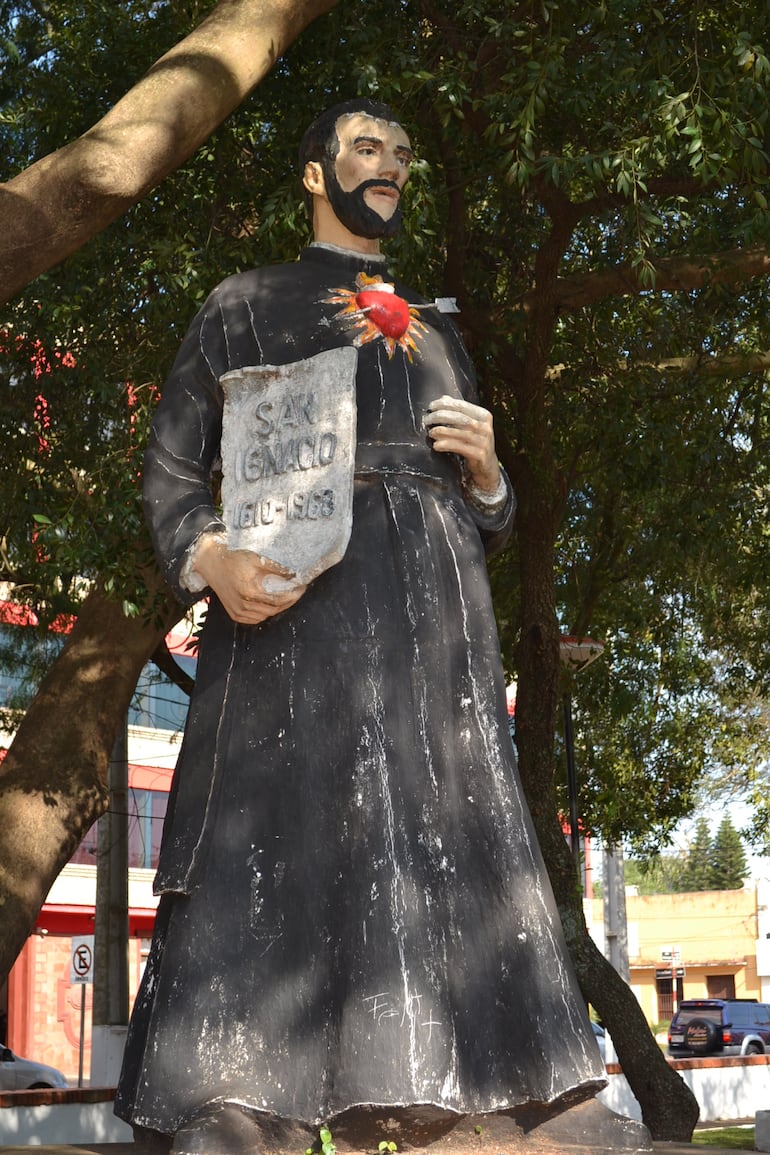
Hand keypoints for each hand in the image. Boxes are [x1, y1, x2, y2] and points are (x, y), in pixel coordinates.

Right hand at [192, 535, 306, 624]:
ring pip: (267, 614)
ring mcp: (238, 611)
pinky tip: (270, 602)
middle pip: (275, 608)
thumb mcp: (256, 557)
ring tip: (286, 594)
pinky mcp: (235, 614)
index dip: (294, 593)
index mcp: (250, 590)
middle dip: (289, 600)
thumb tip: (295, 573)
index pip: (280, 598)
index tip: (302, 585)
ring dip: (278, 606)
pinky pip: (256, 618)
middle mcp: (244, 604)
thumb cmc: (233, 557)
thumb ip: (276, 567)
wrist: (210, 563)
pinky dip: (266, 612)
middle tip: (297, 590)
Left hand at [424, 395, 500, 492]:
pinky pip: (460, 447)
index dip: (445, 404)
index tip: (431, 406)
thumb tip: (443, 398)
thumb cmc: (474, 442)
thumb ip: (459, 412)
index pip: (462, 406)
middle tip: (428, 419)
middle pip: (461, 418)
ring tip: (430, 432)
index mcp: (484, 416)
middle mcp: (486, 428)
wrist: (486, 466)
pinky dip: (446, 445)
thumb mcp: (470, 426)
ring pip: (460, 433)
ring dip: (442, 431)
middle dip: (441, 416)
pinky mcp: (479, 455)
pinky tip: (436, 445)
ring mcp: (484, 442)